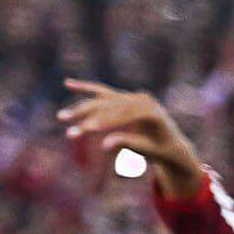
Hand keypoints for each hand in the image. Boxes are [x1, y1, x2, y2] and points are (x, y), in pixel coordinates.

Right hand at [55, 80, 210, 199]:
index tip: (86, 128)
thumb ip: (129, 144)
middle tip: (68, 128)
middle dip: (87, 116)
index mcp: (152, 113)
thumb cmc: (160, 149)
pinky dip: (87, 88)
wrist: (171, 143)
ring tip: (62, 117)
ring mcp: (135, 96)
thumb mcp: (147, 149)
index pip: (123, 115)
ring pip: (103, 99)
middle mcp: (144, 100)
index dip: (104, 121)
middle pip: (110, 106)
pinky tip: (68, 83)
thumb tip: (105, 144)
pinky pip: (104, 92)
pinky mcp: (126, 97)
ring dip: (82, 107)